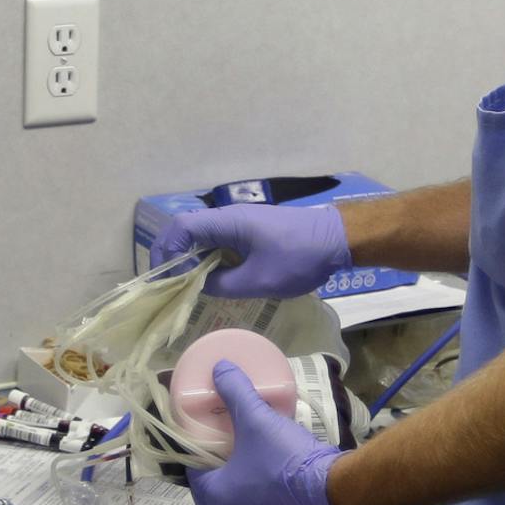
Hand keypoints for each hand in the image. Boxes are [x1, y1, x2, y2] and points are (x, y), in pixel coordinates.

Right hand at [146, 204, 350, 298]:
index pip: (180, 227)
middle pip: (186, 230)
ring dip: (190, 259)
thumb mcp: (258, 280)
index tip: (167, 279)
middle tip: (169, 285)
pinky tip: (211, 280)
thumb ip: (222, 284)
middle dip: (173, 256)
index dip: (166, 251)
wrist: (337, 239)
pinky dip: (208, 259)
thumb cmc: (299, 258)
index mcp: (227, 222)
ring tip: (186, 287)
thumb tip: (199, 286)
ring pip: (202, 237)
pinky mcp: (251, 231)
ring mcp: (240, 223)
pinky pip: (219, 242)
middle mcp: (228, 217)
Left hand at [186, 361, 343, 504]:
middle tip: (221, 437)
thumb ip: (235, 392)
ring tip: (244, 443)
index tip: (200, 432)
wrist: (334, 490)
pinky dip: (260, 479)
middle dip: (216, 462)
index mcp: (217, 497)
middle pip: (214, 486)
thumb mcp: (256, 419)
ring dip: (239, 472)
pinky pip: (263, 497)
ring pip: (239, 493)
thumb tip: (219, 367)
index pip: (192, 474)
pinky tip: (270, 457)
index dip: (193, 451)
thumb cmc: (284, 459)